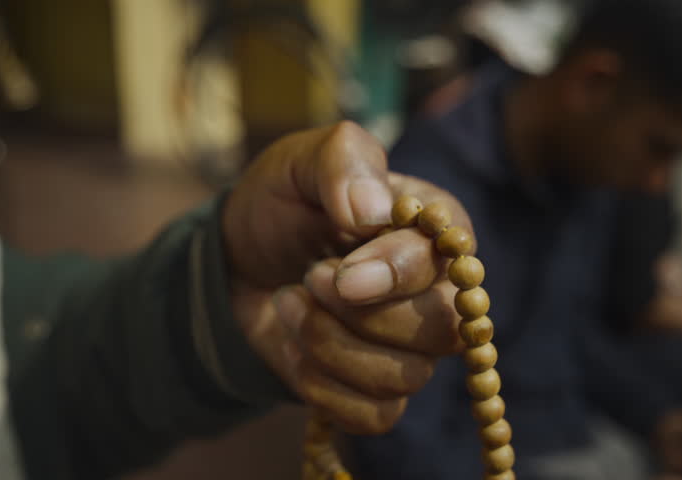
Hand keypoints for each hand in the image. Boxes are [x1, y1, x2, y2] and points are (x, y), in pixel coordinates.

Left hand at [222, 121, 473, 433]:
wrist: (237, 261)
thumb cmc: (282, 205)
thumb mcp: (300, 161)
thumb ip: (342, 161)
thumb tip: (373, 211)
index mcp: (431, 229)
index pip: (444, 264)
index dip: (394, 273)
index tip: (337, 272)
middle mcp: (433, 291)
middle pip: (441, 332)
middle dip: (360, 316)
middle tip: (309, 278)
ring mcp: (409, 346)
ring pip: (407, 377)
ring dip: (331, 346)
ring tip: (290, 303)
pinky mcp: (377, 388)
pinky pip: (377, 415)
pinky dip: (324, 388)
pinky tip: (294, 348)